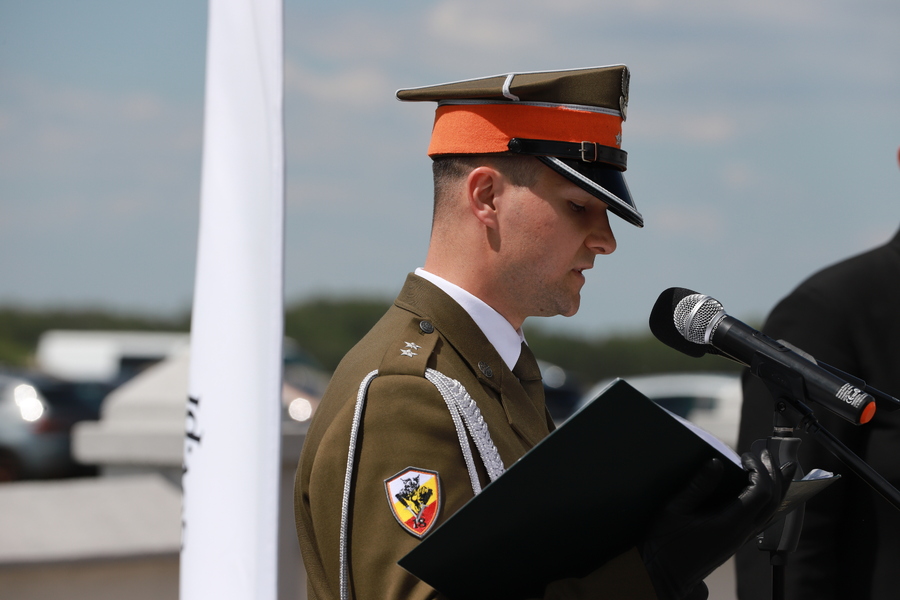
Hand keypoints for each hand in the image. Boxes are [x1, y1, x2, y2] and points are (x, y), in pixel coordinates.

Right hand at [640, 449, 795, 599]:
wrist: (662, 576)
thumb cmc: (663, 543)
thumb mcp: (673, 510)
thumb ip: (697, 486)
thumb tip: (715, 463)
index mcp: (729, 524)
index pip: (760, 492)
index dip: (758, 470)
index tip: (745, 455)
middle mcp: (741, 534)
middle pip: (773, 502)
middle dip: (775, 474)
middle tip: (766, 453)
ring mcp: (740, 540)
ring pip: (771, 513)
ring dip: (777, 488)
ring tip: (778, 468)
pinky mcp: (735, 543)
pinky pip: (762, 520)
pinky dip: (769, 502)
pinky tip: (764, 494)